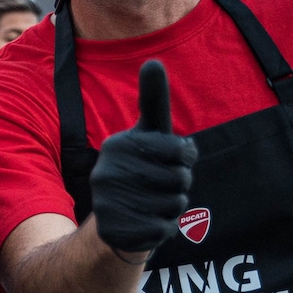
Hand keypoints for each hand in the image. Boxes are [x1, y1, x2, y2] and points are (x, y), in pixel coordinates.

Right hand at [89, 60, 197, 254]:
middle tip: (160, 185)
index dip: (185, 158)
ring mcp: (107, 203)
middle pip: (180, 180)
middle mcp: (107, 172)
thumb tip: (152, 62)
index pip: (181, 151)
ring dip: (173, 207)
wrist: (113, 217)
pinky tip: (147, 221)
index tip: (172, 159)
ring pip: (175, 205)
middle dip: (179, 185)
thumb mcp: (147, 132)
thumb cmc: (142, 167)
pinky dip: (163, 229)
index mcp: (118, 145)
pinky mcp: (113, 230)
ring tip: (153, 203)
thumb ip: (153, 100)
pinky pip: (164, 230)